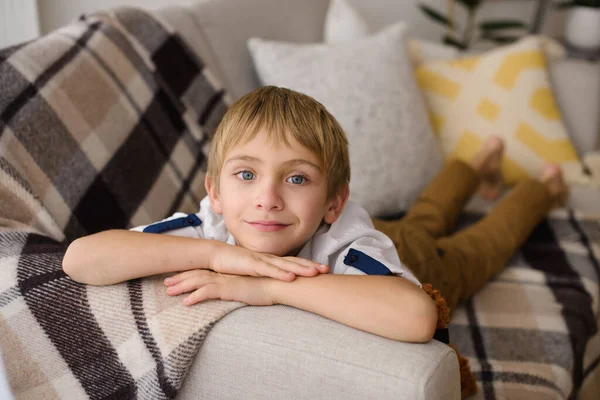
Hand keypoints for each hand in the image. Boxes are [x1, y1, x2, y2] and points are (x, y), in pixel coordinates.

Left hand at [164, 269, 273, 305]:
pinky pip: (207, 292)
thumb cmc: (266, 286)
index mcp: (227, 274)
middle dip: (180, 278)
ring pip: (198, 282)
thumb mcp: (248, 286)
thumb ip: (238, 287)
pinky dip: (195, 297)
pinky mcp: (228, 289)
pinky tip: (185, 303)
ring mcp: (225, 281)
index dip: (190, 274)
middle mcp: (224, 275)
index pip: (204, 272)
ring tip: (168, 291)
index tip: (178, 278)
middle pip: (197, 275)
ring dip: (182, 286)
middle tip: (166, 283)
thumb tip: (233, 291)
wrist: (276, 284)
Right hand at [208, 241, 327, 280]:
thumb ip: (266, 275)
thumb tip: (279, 283)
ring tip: (315, 273)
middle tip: (327, 269)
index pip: (294, 262)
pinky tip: (291, 277)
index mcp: (271, 261)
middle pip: (294, 262)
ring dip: (300, 269)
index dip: (309, 265)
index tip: (324, 269)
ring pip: (284, 265)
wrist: (216, 256)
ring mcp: (261, 261)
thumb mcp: (254, 271)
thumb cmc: (235, 265)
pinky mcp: (251, 265)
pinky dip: (280, 273)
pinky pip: (268, 270)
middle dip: (311, 266)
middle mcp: (269, 259)